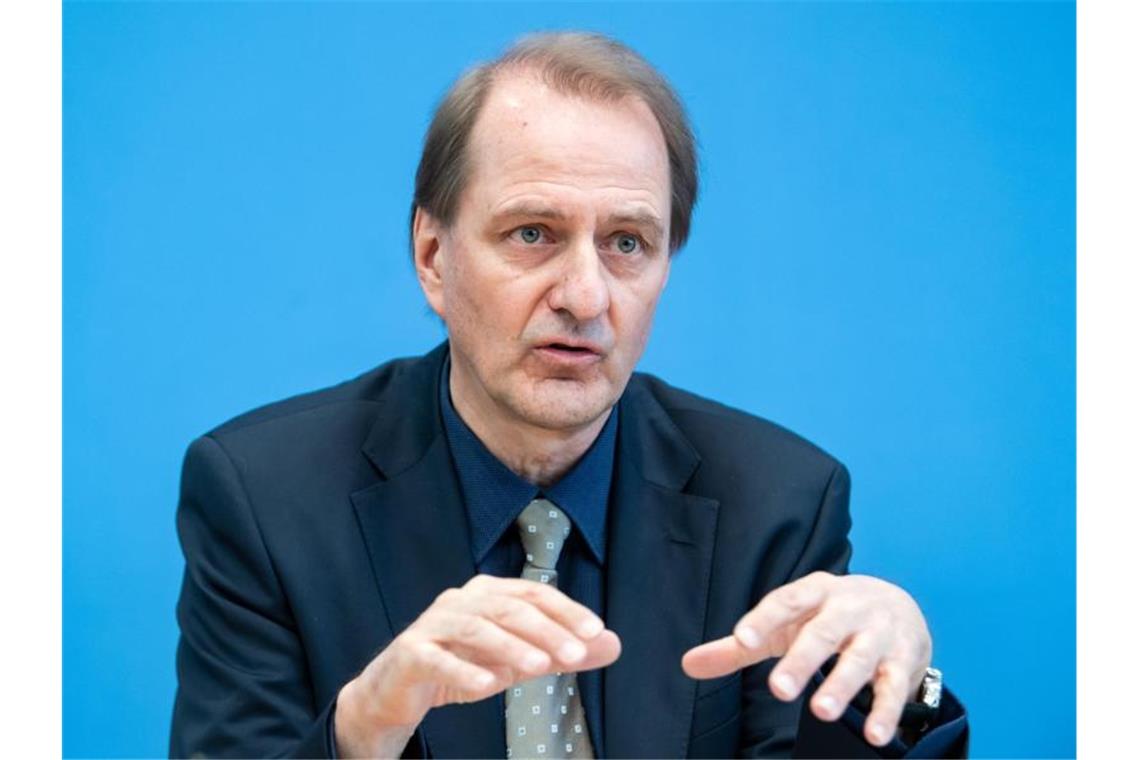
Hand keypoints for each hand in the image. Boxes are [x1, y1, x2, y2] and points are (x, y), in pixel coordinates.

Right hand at [335, 574, 620, 757]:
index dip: (566, 611)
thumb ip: (562, 651)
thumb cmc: (462, 665)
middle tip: (575, 654)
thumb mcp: (519, 660)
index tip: (594, 631)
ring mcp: (433, 625)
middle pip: (508, 607)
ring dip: (510, 647)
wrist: (398, 689)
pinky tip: (487, 686)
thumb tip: (611, 645)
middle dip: (545, 629)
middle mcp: (461, 601)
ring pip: (475, 629)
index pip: (534, 594)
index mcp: (489, 594)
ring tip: (538, 667)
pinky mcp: (410, 653)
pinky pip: (437, 659)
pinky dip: (463, 671)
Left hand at [681, 571, 930, 747]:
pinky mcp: (902, 661)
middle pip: (822, 633)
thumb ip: (740, 645)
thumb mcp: (786, 623)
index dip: (763, 618)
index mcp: (814, 592)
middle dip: (801, 661)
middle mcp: (848, 607)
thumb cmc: (826, 617)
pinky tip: (875, 736)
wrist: (900, 605)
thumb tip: (687, 664)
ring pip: (860, 659)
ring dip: (842, 685)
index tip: (742, 638)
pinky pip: (893, 687)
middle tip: (778, 690)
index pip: (786, 602)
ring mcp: (878, 633)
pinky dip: (886, 712)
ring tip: (822, 712)